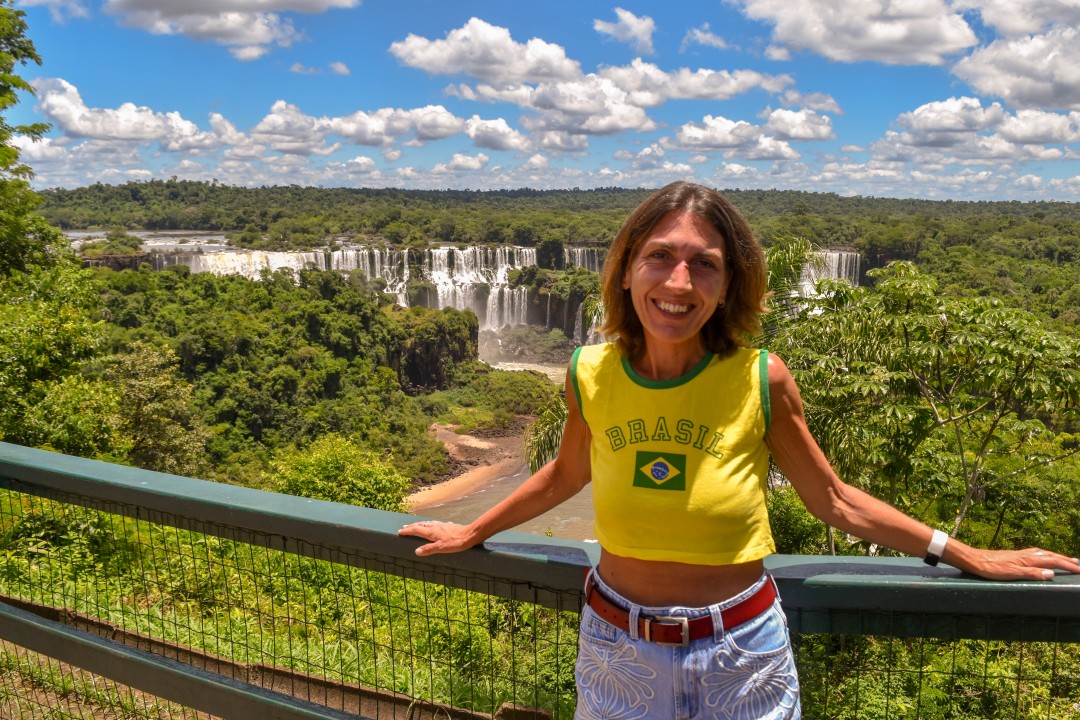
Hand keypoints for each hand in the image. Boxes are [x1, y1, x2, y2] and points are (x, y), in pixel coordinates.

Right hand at [398, 520, 476, 556]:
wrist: (470, 534)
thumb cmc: (456, 542)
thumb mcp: (441, 548)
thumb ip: (428, 549)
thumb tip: (416, 551)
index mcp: (432, 532)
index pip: (416, 530)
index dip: (407, 531)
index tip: (400, 531)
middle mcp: (435, 527)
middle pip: (421, 525)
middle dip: (412, 526)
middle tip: (404, 527)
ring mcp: (442, 526)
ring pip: (428, 524)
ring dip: (420, 525)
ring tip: (416, 525)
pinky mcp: (448, 526)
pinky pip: (436, 524)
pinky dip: (430, 524)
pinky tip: (434, 525)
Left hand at [962, 547, 1079, 580]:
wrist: (974, 560)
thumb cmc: (991, 568)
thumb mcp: (1012, 574)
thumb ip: (1032, 574)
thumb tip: (1052, 573)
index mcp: (1028, 559)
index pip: (1053, 561)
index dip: (1067, 565)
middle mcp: (1026, 555)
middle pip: (1050, 555)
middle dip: (1065, 560)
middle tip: (1078, 564)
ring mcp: (1020, 554)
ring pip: (1043, 553)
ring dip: (1055, 556)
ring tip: (1065, 559)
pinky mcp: (1014, 556)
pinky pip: (1035, 553)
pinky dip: (1044, 554)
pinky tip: (1041, 557)